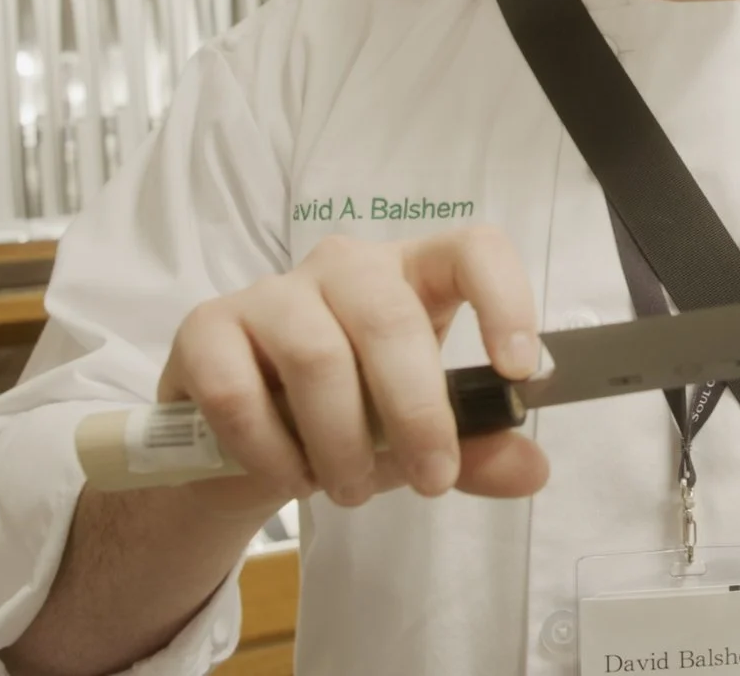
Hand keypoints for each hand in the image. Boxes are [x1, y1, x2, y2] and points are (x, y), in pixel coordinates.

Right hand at [157, 226, 547, 518]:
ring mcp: (271, 291)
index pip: (472, 250)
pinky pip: (238, 390)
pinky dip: (271, 450)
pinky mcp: (206, 327)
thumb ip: (473, 450)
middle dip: (417, 414)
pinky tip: (286, 475)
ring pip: (318, 357)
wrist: (239, 447)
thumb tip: (532, 470)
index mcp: (412, 277)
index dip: (504, 298)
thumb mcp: (416, 440)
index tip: (518, 371)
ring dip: (342, 443)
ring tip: (349, 490)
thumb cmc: (344, 421)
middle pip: (390, 318)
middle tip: (430, 481)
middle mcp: (344, 267)